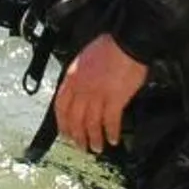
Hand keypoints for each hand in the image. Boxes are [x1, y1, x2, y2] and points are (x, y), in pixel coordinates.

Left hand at [52, 33, 148, 154]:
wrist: (127, 40)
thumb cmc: (110, 47)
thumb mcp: (85, 60)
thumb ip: (79, 78)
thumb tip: (80, 93)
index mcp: (72, 77)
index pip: (61, 106)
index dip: (62, 123)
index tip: (65, 134)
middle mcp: (82, 88)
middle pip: (75, 119)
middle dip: (77, 136)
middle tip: (81, 146)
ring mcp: (98, 94)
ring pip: (91, 123)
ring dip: (93, 138)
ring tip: (96, 148)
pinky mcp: (115, 98)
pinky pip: (110, 121)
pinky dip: (111, 133)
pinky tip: (113, 139)